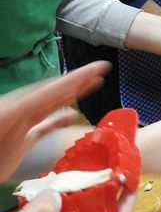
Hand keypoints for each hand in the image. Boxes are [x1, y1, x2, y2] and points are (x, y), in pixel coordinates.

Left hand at [0, 61, 108, 182]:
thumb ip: (21, 119)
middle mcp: (17, 115)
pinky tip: (72, 117)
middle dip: (76, 82)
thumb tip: (58, 113)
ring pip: (49, 108)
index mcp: (12, 113)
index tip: (98, 69)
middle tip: (101, 70)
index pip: (48, 92)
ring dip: (71, 97)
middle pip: (51, 94)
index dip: (74, 79)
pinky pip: (42, 127)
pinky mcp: (17, 143)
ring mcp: (17, 128)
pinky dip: (58, 121)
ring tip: (93, 85)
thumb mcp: (5, 129)